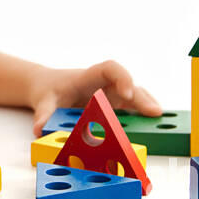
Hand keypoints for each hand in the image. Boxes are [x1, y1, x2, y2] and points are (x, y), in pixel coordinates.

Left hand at [28, 61, 160, 136]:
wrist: (47, 90)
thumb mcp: (44, 102)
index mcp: (89, 76)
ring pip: (135, 98)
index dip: (122, 78)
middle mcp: (105, 84)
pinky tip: (152, 128)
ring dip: (146, 107)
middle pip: (128, 85)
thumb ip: (44, 114)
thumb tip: (40, 129)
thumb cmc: (48, 90)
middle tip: (154, 112)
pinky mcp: (114, 108)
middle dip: (142, 98)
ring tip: (159, 121)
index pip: (111, 69)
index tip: (125, 94)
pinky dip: (141, 118)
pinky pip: (131, 110)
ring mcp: (112, 96)